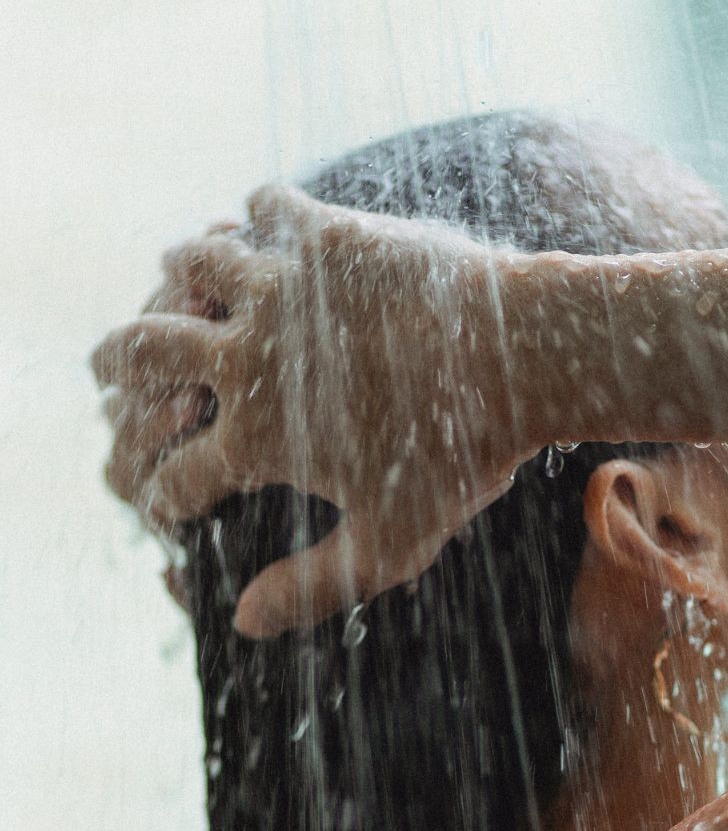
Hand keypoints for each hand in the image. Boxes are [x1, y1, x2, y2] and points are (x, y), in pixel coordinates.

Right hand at [92, 188, 528, 637]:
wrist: (521, 359)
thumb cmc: (464, 458)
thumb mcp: (391, 544)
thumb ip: (312, 587)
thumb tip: (240, 623)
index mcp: (256, 439)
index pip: (171, 474)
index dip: (158, 496)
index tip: (162, 500)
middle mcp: (248, 356)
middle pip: (143, 353)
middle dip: (112, 365)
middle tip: (103, 366)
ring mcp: (281, 287)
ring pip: (192, 266)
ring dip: (177, 276)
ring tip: (173, 279)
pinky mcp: (325, 233)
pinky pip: (266, 207)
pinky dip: (254, 213)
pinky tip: (256, 219)